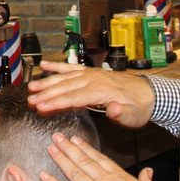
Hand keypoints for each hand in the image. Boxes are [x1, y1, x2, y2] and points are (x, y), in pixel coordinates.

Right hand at [28, 62, 155, 127]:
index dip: (56, 102)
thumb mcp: (134, 115)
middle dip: (46, 93)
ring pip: (65, 77)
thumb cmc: (139, 107)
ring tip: (32, 88)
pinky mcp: (91, 73)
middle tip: (31, 100)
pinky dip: (57, 66)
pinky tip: (44, 65)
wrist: (149, 94)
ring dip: (47, 82)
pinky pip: (71, 68)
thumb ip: (121, 113)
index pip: (74, 96)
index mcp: (102, 90)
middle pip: (66, 86)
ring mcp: (92, 74)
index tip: (41, 107)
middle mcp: (94, 79)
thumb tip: (112, 109)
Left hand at [40, 133, 163, 180]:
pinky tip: (43, 175)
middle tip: (57, 137)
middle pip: (83, 160)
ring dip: (60, 158)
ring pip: (74, 171)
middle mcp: (104, 180)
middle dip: (69, 147)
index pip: (99, 159)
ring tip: (50, 147)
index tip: (76, 140)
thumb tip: (148, 171)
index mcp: (120, 177)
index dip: (86, 148)